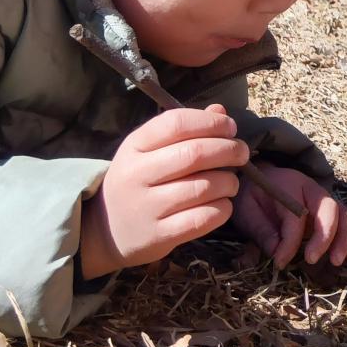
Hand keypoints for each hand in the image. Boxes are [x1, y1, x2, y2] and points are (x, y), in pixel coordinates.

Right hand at [79, 105, 247, 278]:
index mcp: (134, 146)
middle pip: (194, 154)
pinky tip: (222, 203)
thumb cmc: (137, 182)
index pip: (176, 123)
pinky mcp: (159, 236)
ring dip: (229, 181)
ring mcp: (147, 207)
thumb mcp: (148, 150)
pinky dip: (222, 208)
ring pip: (203, 187)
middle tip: (242, 152)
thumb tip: (220, 111)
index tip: (230, 127)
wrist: (105, 231)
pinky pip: (203, 218)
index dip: (210, 122)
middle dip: (228, 150)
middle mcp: (137, 174)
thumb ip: (183, 129)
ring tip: (231, 181)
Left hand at [231, 165, 346, 267]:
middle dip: (325, 236)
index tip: (279, 262)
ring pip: (343, 215)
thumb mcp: (247, 210)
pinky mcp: (329, 214)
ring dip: (344, 239)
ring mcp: (323, 201)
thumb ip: (261, 230)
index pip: (297, 215)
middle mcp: (312, 190)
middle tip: (311, 259)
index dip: (290, 241)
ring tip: (336, 261)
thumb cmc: (253, 196)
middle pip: (330, 209)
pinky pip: (345, 224)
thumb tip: (276, 252)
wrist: (260, 180)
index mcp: (290, 185)